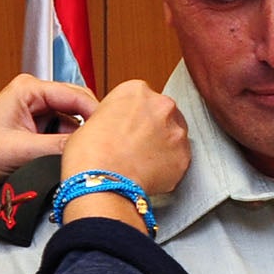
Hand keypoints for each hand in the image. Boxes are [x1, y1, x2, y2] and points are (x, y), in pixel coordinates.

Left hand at [0, 73, 97, 201]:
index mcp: (28, 88)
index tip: (111, 134)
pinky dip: (64, 151)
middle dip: (84, 131)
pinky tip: (64, 163)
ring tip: (75, 161)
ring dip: (73, 144)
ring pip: (70, 127)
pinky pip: (59, 139)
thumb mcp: (23, 151)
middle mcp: (33, 97)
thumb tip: (90, 149)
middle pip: (76, 110)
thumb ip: (59, 147)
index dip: (95, 115)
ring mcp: (33, 116)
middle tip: (96, 151)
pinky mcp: (33, 134)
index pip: (75, 95)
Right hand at [56, 80, 189, 213]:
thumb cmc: (89, 155)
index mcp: (136, 90)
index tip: (129, 128)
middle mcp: (161, 105)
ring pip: (174, 137)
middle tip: (135, 147)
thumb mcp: (92, 120)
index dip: (134, 116)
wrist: (100, 183)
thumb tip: (115, 128)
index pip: (141, 99)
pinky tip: (150, 174)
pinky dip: (168, 168)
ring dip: (163, 147)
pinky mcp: (184, 157)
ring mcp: (176, 131)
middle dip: (153, 129)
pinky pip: (178, 161)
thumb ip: (113, 117)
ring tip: (142, 163)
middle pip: (163, 114)